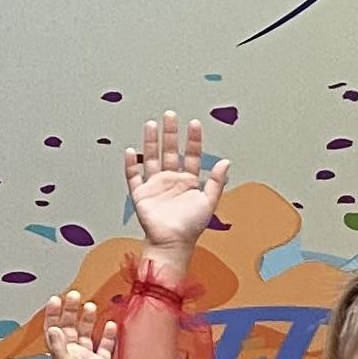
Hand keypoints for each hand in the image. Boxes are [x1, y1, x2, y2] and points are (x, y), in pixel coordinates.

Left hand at [43, 286, 118, 358]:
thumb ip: (59, 349)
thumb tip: (52, 329)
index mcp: (61, 356)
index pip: (54, 331)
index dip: (53, 315)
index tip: (55, 299)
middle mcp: (73, 356)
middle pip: (70, 328)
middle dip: (70, 311)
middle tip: (74, 295)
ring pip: (87, 334)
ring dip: (88, 320)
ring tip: (91, 306)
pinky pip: (105, 345)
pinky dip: (108, 334)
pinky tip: (110, 324)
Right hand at [123, 112, 228, 259]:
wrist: (172, 243)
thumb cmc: (191, 227)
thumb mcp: (209, 202)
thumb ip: (217, 182)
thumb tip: (226, 162)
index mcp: (188, 181)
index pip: (191, 155)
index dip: (193, 139)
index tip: (193, 124)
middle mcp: (171, 180)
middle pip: (170, 151)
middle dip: (170, 133)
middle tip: (169, 115)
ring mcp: (155, 185)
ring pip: (151, 158)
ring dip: (150, 142)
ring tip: (151, 124)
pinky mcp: (141, 195)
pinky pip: (134, 176)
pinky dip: (131, 165)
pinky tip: (130, 152)